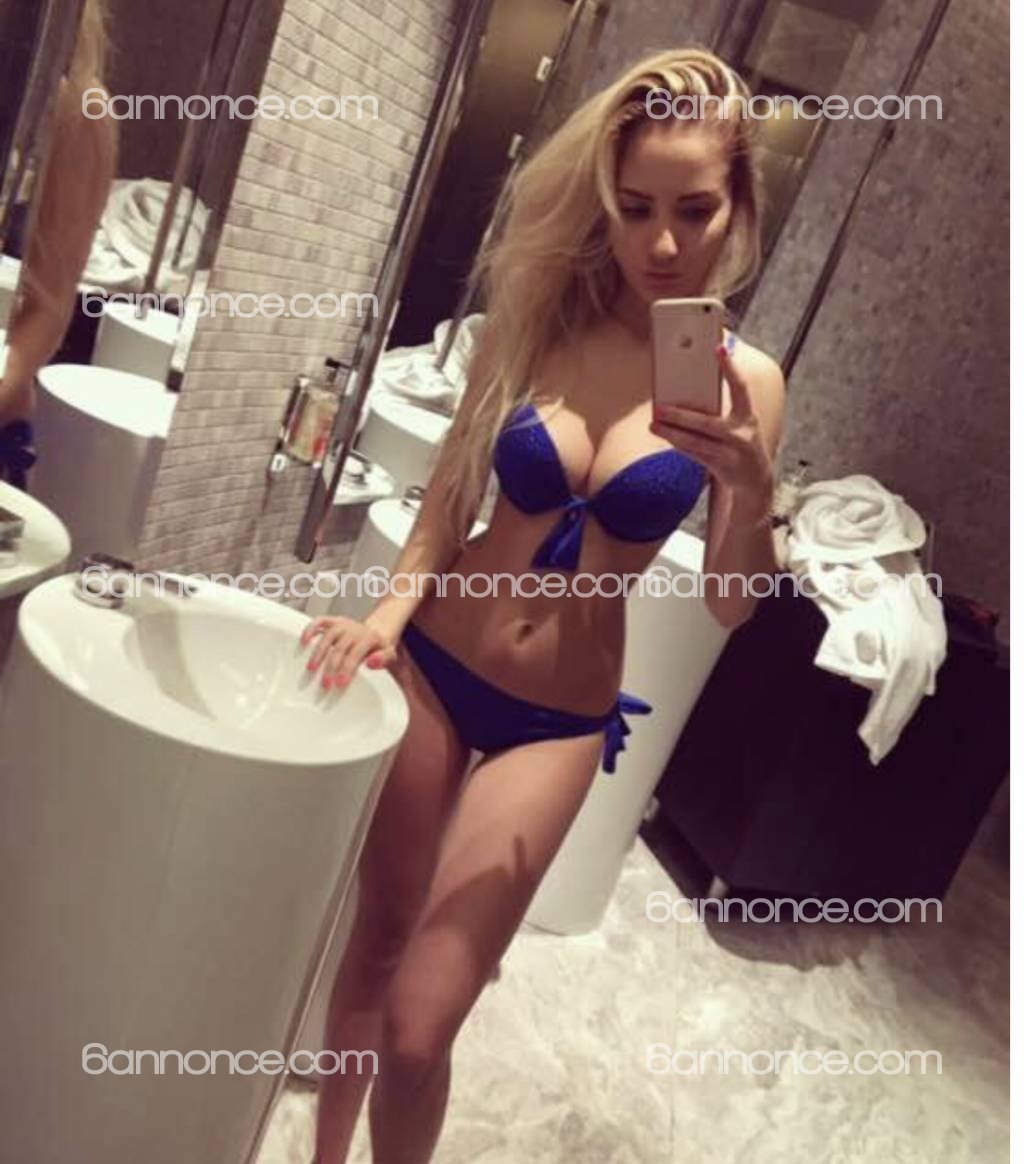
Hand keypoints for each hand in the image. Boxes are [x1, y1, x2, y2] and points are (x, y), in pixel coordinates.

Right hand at [300, 615, 398, 690]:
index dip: (346, 669)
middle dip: (331, 668)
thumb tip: (371, 663)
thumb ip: (384, 659)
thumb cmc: (380, 648)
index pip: (355, 654)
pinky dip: (310, 630)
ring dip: (318, 653)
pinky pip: (319, 621)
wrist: (377, 632)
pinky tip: (304, 643)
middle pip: (339, 649)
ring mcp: (342, 624)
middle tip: (325, 684)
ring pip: (327, 636)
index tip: (339, 684)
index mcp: (368, 638)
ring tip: (311, 669)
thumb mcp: (390, 654)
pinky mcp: (333, 621)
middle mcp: (354, 629)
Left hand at [650, 342, 773, 524]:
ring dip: (672, 433)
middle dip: (681, 415)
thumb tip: (687, 394)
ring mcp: (733, 453)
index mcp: (748, 415)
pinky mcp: (723, 468)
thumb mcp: (739, 423)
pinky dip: (679, 445)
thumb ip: (720, 409)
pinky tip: (666, 436)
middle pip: (707, 422)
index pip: (741, 387)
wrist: (756, 480)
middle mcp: (742, 433)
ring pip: (697, 442)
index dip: (730, 367)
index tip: (718, 347)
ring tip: (654, 425)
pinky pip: (695, 454)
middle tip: (659, 407)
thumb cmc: (741, 444)